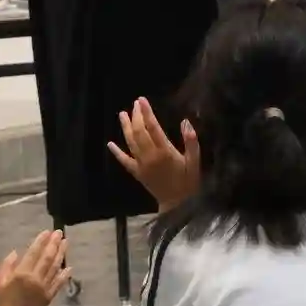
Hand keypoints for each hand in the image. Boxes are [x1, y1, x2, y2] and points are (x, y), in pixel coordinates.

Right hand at [0, 229, 71, 305]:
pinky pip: (59, 283)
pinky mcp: (49, 296)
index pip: (34, 253)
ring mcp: (44, 287)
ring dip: (61, 254)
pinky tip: (70, 267)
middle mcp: (35, 278)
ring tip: (65, 243)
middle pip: (47, 257)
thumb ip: (7, 265)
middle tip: (59, 233)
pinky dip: (65, 274)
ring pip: (55, 267)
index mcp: (22, 274)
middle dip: (54, 243)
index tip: (47, 232)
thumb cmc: (3, 301)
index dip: (41, 241)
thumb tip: (16, 252)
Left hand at [108, 96, 199, 211]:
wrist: (177, 205)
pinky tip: (110, 144)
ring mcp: (141, 165)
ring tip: (123, 114)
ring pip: (130, 143)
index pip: (153, 127)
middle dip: (136, 116)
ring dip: (126, 128)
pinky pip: (124, 161)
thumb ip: (191, 141)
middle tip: (135, 104)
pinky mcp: (137, 173)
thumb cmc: (189, 181)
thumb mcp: (195, 161)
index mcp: (165, 152)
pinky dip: (116, 152)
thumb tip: (185, 122)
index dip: (146, 113)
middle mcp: (150, 157)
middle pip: (139, 132)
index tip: (142, 100)